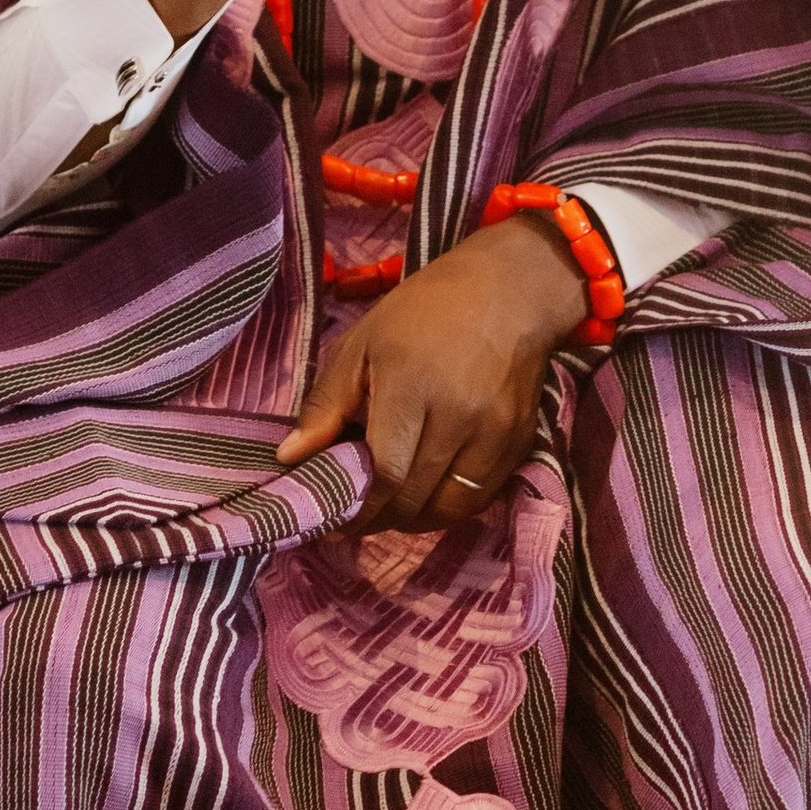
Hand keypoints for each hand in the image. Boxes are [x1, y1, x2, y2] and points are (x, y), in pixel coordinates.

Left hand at [276, 211, 583, 527]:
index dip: (354, 507)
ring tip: (388, 511)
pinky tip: (426, 495)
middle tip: (353, 517)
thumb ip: (326, 404)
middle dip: (377, 518)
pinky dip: (448, 508)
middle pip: (413, 498)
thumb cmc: (424, 311)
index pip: (383, 472)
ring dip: (413, 520)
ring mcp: (494, 433)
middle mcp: (457, 415)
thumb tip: (290, 457)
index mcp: (410, 385)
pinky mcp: (520, 442)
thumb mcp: (362, 343)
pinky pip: (481, 498)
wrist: (510, 289)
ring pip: (449, 508)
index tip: (330, 518)